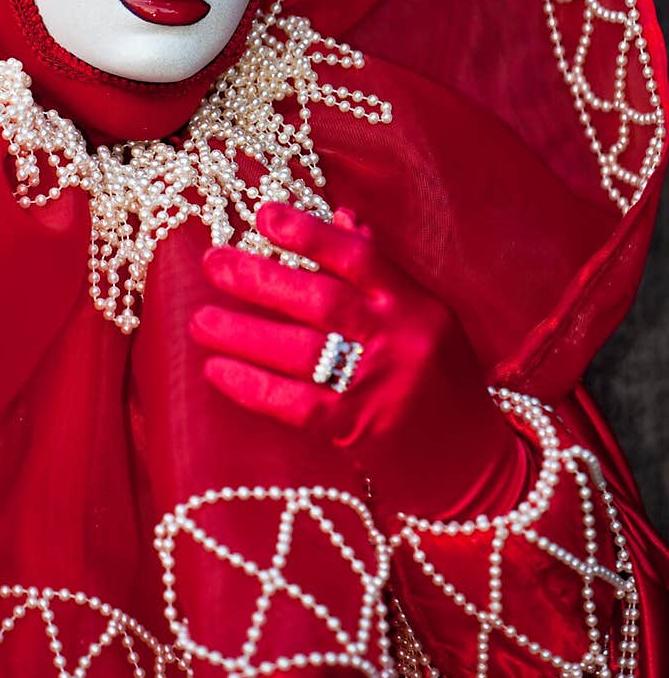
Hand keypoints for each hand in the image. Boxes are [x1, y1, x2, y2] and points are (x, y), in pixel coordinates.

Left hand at [190, 202, 525, 524]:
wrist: (476, 463)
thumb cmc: (443, 379)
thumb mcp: (426, 317)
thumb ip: (382, 269)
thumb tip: (343, 217)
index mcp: (414, 303)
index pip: (357, 257)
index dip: (309, 234)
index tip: (262, 214)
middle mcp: (399, 339)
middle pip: (320, 301)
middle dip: (259, 279)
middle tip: (212, 263)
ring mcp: (379, 386)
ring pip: (300, 351)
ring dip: (243, 333)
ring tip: (201, 321)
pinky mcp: (360, 430)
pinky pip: (296, 404)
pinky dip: (253, 387)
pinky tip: (218, 372)